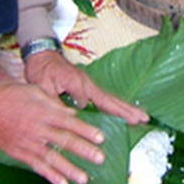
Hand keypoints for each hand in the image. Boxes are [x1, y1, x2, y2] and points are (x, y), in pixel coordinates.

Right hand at [0, 71, 115, 183]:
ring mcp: (27, 142)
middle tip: (100, 159)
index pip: (70, 123)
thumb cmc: (7, 94)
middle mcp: (37, 128)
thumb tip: (72, 114)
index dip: (86, 131)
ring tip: (84, 178)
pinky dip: (50, 175)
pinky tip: (62, 183)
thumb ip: (53, 103)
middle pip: (64, 141)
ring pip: (52, 158)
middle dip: (84, 151)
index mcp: (43, 111)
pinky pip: (36, 166)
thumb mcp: (33, 91)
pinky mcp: (17, 153)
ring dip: (69, 169)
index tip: (101, 138)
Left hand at [24, 50, 148, 125]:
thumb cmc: (41, 69)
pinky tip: (125, 116)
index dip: (88, 115)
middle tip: (143, 119)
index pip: (87, 102)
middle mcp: (87, 83)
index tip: (89, 128)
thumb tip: (75, 108)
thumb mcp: (42, 84)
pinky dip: (118, 107)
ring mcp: (90, 85)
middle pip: (110, 99)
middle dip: (126, 110)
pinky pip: (106, 100)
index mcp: (77, 82)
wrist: (42, 55)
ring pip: (111, 100)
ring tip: (143, 118)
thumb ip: (55, 98)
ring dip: (126, 109)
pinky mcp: (89, 87)